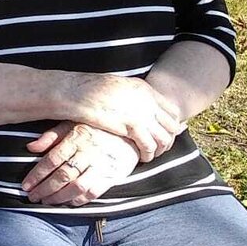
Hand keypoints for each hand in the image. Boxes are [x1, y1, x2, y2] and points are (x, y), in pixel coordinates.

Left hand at [22, 121, 139, 205]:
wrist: (130, 134)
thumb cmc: (95, 128)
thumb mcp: (71, 124)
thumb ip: (51, 136)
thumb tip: (30, 147)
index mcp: (75, 138)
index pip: (51, 160)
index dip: (37, 175)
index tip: (26, 186)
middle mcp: (88, 153)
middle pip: (62, 175)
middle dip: (45, 189)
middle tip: (33, 197)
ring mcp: (101, 166)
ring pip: (77, 186)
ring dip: (59, 197)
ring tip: (47, 202)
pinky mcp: (112, 176)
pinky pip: (94, 192)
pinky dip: (79, 200)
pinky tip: (68, 203)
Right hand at [62, 74, 181, 161]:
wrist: (75, 92)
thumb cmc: (88, 90)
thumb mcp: (117, 87)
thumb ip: (131, 96)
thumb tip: (137, 105)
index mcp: (144, 89)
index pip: (171, 110)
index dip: (171, 125)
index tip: (164, 134)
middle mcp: (147, 100)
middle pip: (172, 125)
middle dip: (169, 139)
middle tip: (160, 148)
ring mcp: (141, 113)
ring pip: (164, 137)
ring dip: (160, 150)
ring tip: (151, 155)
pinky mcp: (131, 126)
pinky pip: (150, 145)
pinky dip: (149, 154)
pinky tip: (143, 158)